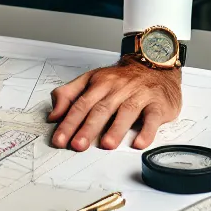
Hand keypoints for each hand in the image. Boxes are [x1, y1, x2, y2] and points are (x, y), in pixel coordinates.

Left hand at [47, 58, 181, 151]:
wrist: (155, 66)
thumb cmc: (121, 79)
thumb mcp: (91, 80)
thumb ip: (68, 95)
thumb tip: (53, 115)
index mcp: (100, 83)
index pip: (81, 104)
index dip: (69, 122)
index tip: (59, 139)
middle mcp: (118, 89)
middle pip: (101, 109)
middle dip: (88, 128)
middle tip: (78, 145)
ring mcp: (139, 96)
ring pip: (126, 112)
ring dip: (116, 129)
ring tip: (106, 144)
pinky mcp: (157, 105)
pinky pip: (152, 118)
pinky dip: (147, 131)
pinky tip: (139, 143)